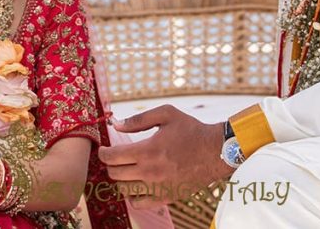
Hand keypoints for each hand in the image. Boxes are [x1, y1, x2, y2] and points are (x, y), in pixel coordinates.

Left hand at [98, 105, 233, 207]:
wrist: (216, 151)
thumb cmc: (191, 130)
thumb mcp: (166, 114)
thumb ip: (138, 120)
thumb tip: (116, 125)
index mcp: (147, 150)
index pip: (111, 157)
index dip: (102, 153)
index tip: (103, 149)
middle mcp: (149, 172)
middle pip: (114, 175)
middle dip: (110, 165)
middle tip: (114, 158)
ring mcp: (157, 188)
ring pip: (124, 190)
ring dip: (120, 180)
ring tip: (125, 170)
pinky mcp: (166, 198)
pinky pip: (139, 204)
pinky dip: (132, 197)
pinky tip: (137, 185)